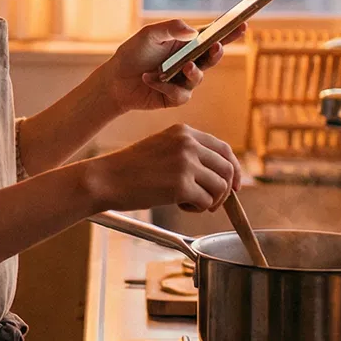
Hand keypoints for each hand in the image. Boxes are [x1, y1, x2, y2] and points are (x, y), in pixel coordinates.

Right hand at [84, 124, 239, 213]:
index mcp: (184, 132)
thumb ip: (189, 153)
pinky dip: (197, 208)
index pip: (224, 149)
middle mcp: (188, 144)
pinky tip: (180, 205)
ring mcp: (186, 163)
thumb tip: (220, 174)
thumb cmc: (130, 168)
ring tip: (188, 202)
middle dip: (225, 190)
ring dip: (209, 201)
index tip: (235, 185)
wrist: (106, 178)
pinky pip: (206, 202)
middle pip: (227, 169)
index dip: (234, 169)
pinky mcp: (181, 185)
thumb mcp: (162, 147)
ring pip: (220, 188)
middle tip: (212, 203)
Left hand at [98, 19, 245, 113]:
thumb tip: (194, 32)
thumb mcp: (150, 34)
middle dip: (217, 53)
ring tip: (183, 66)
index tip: (243, 24)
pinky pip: (180, 94)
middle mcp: (190, 61)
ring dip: (192, 72)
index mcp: (187, 44)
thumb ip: (171, 29)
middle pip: (212, 58)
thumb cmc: (134, 53)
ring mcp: (184, 80)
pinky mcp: (175, 97)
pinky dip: (166, 86)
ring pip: (198, 78)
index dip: (229, 32)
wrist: (115, 79)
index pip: (213, 36)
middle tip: (216, 48)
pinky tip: (150, 79)